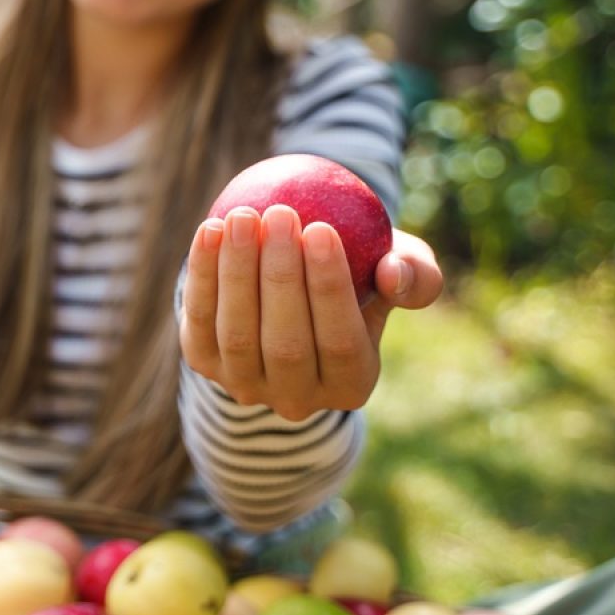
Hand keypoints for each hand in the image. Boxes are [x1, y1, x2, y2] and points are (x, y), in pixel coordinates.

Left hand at [179, 205, 443, 420]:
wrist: (293, 287)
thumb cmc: (362, 274)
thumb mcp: (401, 270)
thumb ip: (414, 274)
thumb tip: (393, 273)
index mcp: (352, 385)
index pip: (341, 343)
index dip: (329, 288)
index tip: (321, 230)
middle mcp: (297, 399)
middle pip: (286, 343)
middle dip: (280, 276)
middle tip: (280, 215)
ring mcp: (245, 385)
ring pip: (237, 333)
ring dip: (236, 272)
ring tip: (243, 216)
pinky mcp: (204, 363)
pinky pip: (200, 318)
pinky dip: (203, 274)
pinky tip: (211, 228)